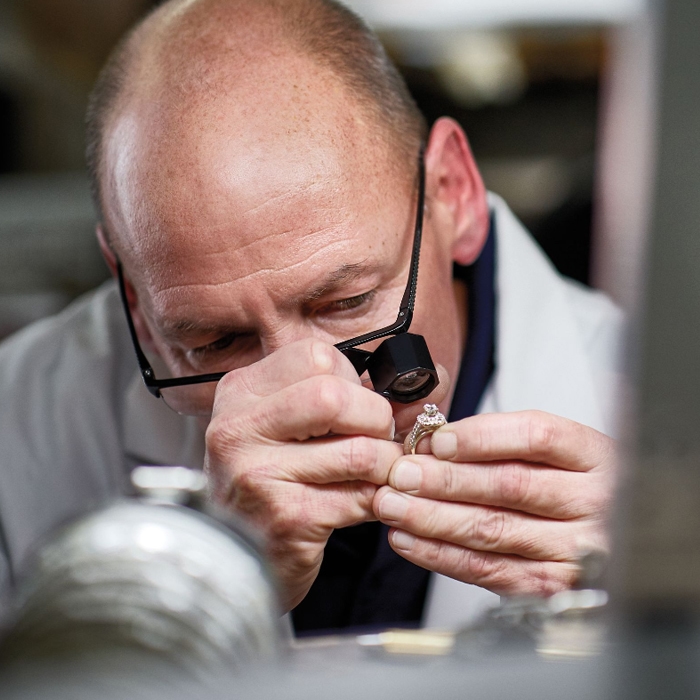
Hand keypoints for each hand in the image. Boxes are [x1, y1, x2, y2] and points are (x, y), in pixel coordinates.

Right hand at [204, 338, 401, 610]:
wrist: (241, 559)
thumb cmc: (275, 483)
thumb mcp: (291, 427)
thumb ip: (350, 395)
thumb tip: (431, 380)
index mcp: (242, 391)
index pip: (316, 356)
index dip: (354, 380)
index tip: (357, 406)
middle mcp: (239, 427)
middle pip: (334, 396)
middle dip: (376, 419)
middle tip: (378, 439)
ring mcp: (257, 473)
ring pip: (358, 451)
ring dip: (385, 464)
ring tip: (377, 472)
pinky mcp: (285, 517)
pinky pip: (360, 497)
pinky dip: (378, 498)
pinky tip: (364, 500)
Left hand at [373, 410, 615, 595]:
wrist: (632, 541)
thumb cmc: (581, 488)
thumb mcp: (564, 453)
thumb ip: (509, 443)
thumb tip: (435, 444)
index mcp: (596, 455)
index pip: (538, 436)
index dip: (482, 438)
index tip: (438, 440)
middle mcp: (595, 502)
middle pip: (510, 485)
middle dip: (444, 479)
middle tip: (400, 473)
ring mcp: (578, 549)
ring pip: (493, 528)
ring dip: (432, 516)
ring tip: (392, 504)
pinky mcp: (554, 586)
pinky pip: (489, 570)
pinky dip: (442, 555)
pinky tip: (410, 539)